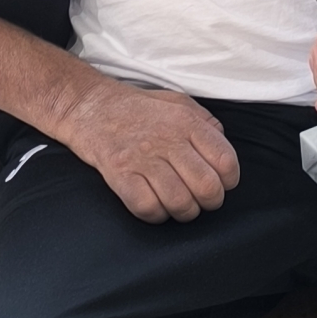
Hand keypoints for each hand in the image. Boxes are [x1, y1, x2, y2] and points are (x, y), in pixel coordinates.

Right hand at [53, 77, 239, 222]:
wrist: (88, 105)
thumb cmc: (136, 108)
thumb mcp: (177, 103)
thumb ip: (204, 122)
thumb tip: (222, 145)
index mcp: (186, 122)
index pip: (226, 161)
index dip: (228, 180)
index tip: (220, 182)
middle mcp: (168, 140)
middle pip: (207, 187)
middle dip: (209, 202)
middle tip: (199, 199)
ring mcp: (142, 158)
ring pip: (180, 203)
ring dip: (183, 211)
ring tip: (176, 204)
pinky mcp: (119, 174)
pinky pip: (147, 208)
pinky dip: (155, 214)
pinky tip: (154, 205)